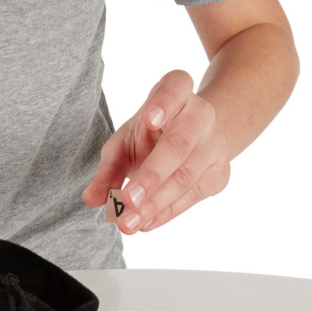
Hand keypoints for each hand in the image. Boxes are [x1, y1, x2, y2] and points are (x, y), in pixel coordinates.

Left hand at [82, 70, 229, 233]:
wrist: (194, 139)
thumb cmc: (151, 135)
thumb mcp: (125, 142)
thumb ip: (108, 168)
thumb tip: (91, 199)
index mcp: (177, 90)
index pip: (176, 87)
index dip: (163, 102)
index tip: (148, 120)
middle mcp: (202, 114)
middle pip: (178, 145)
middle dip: (151, 177)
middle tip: (125, 201)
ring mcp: (215, 144)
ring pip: (185, 177)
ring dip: (154, 204)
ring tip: (128, 223)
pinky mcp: (219, 173)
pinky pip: (192, 196)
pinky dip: (166, 213)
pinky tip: (145, 223)